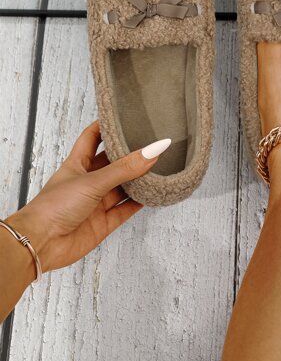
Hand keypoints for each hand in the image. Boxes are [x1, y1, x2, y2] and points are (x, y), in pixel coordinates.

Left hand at [6, 121, 162, 275]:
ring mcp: (95, 203)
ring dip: (138, 179)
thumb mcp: (93, 181)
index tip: (122, 116)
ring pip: (122, 187)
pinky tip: (153, 193)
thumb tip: (152, 151)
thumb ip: (124, 168)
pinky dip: (139, 202)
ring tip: (158, 165)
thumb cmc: (53, 206)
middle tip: (150, 141)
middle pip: (113, 163)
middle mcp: (87, 182)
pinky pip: (125, 209)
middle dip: (129, 154)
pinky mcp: (103, 223)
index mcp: (77, 164)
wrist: (42, 244)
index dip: (105, 126)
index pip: (92, 137)